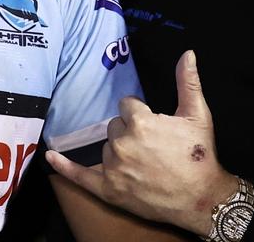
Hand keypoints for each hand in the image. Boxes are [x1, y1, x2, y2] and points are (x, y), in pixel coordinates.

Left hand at [47, 51, 235, 234]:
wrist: (202, 200)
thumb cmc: (200, 156)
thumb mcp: (198, 115)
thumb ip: (188, 82)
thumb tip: (187, 53)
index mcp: (140, 123)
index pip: (126, 106)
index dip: (141, 114)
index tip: (155, 126)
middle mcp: (122, 143)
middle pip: (115, 126)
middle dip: (129, 133)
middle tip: (152, 148)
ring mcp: (113, 167)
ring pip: (106, 148)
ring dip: (119, 152)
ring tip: (144, 164)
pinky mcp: (108, 189)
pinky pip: (79, 175)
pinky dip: (64, 166)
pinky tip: (50, 156)